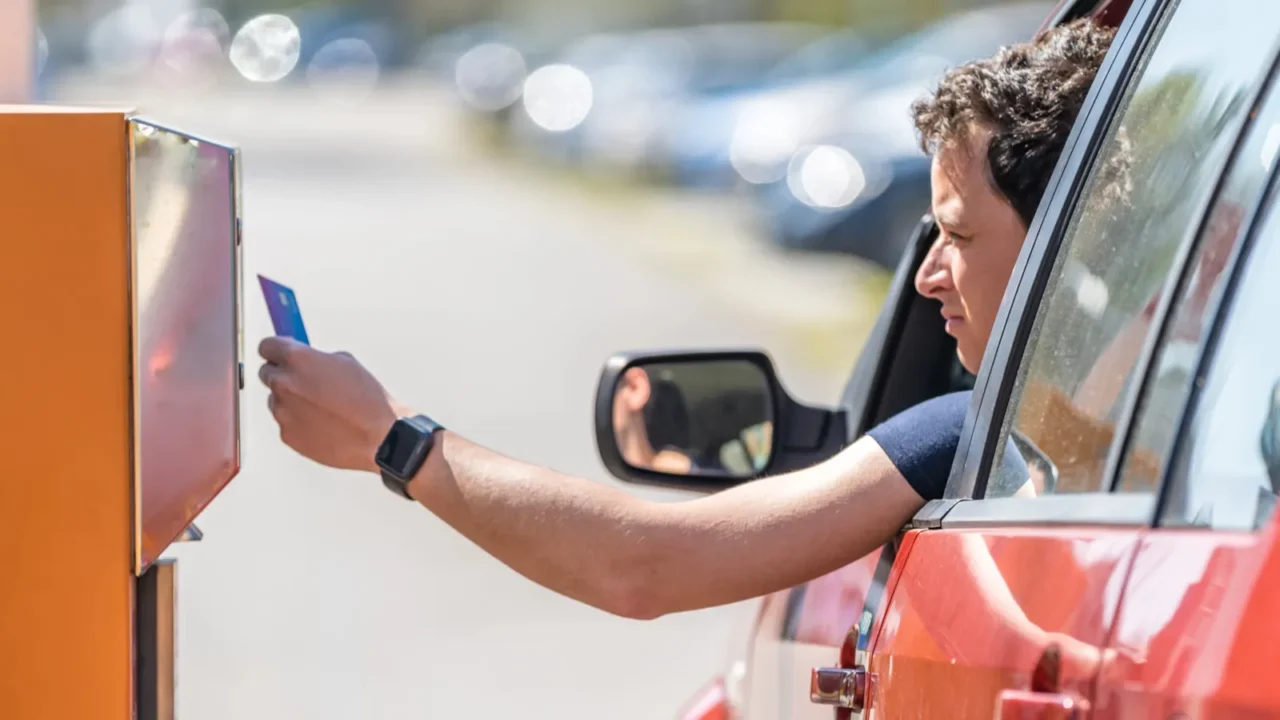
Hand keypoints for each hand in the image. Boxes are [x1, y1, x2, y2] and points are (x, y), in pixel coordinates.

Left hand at [258, 337, 408, 472]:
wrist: (378, 437)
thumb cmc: (368, 400)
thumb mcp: (346, 363)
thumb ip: (317, 360)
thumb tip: (306, 362)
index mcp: (298, 359)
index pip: (267, 346)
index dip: (275, 349)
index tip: (281, 353)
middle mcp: (284, 383)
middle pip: (267, 373)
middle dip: (283, 374)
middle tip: (305, 381)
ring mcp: (283, 411)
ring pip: (276, 400)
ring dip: (291, 400)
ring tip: (321, 407)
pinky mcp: (286, 434)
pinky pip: (286, 422)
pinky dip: (298, 421)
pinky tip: (322, 424)